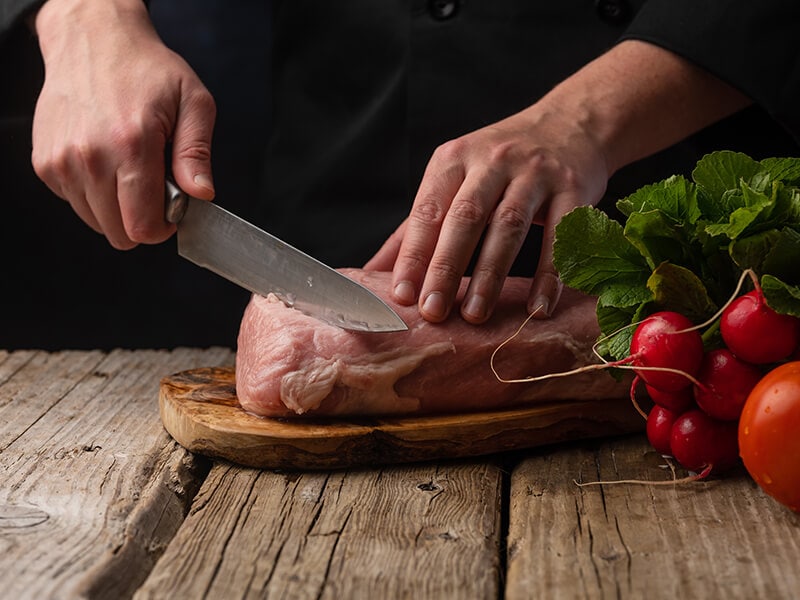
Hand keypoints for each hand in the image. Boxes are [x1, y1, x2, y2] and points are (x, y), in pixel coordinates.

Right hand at [31, 0, 215, 248]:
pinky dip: (94, 194)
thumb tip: (201, 194)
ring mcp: (62, 162)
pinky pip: (75, 203)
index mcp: (131, 146)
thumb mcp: (194, 102)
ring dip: (117, 208)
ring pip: (96, 223)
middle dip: (142, 221)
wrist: (93, 39)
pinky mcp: (45, 163)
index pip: (142, 226)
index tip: (172, 210)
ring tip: (129, 170)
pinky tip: (106, 163)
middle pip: (119, 233)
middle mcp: (89, 157)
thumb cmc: (147, 70)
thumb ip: (197, 153)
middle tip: (153, 187)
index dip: (163, 229)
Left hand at [369, 104, 608, 323]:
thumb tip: (371, 271)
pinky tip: (538, 308)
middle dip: (446, 268)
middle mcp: (492, 161)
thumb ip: (415, 227)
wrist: (570, 123)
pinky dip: (549, 275)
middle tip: (433, 312)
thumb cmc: (500, 163)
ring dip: (490, 275)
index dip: (413, 255)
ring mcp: (535, 173)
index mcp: (454, 159)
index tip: (401, 296)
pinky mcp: (572, 189)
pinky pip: (560, 235)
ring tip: (475, 315)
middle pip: (465, 218)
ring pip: (509, 226)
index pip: (428, 211)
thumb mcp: (453, 180)